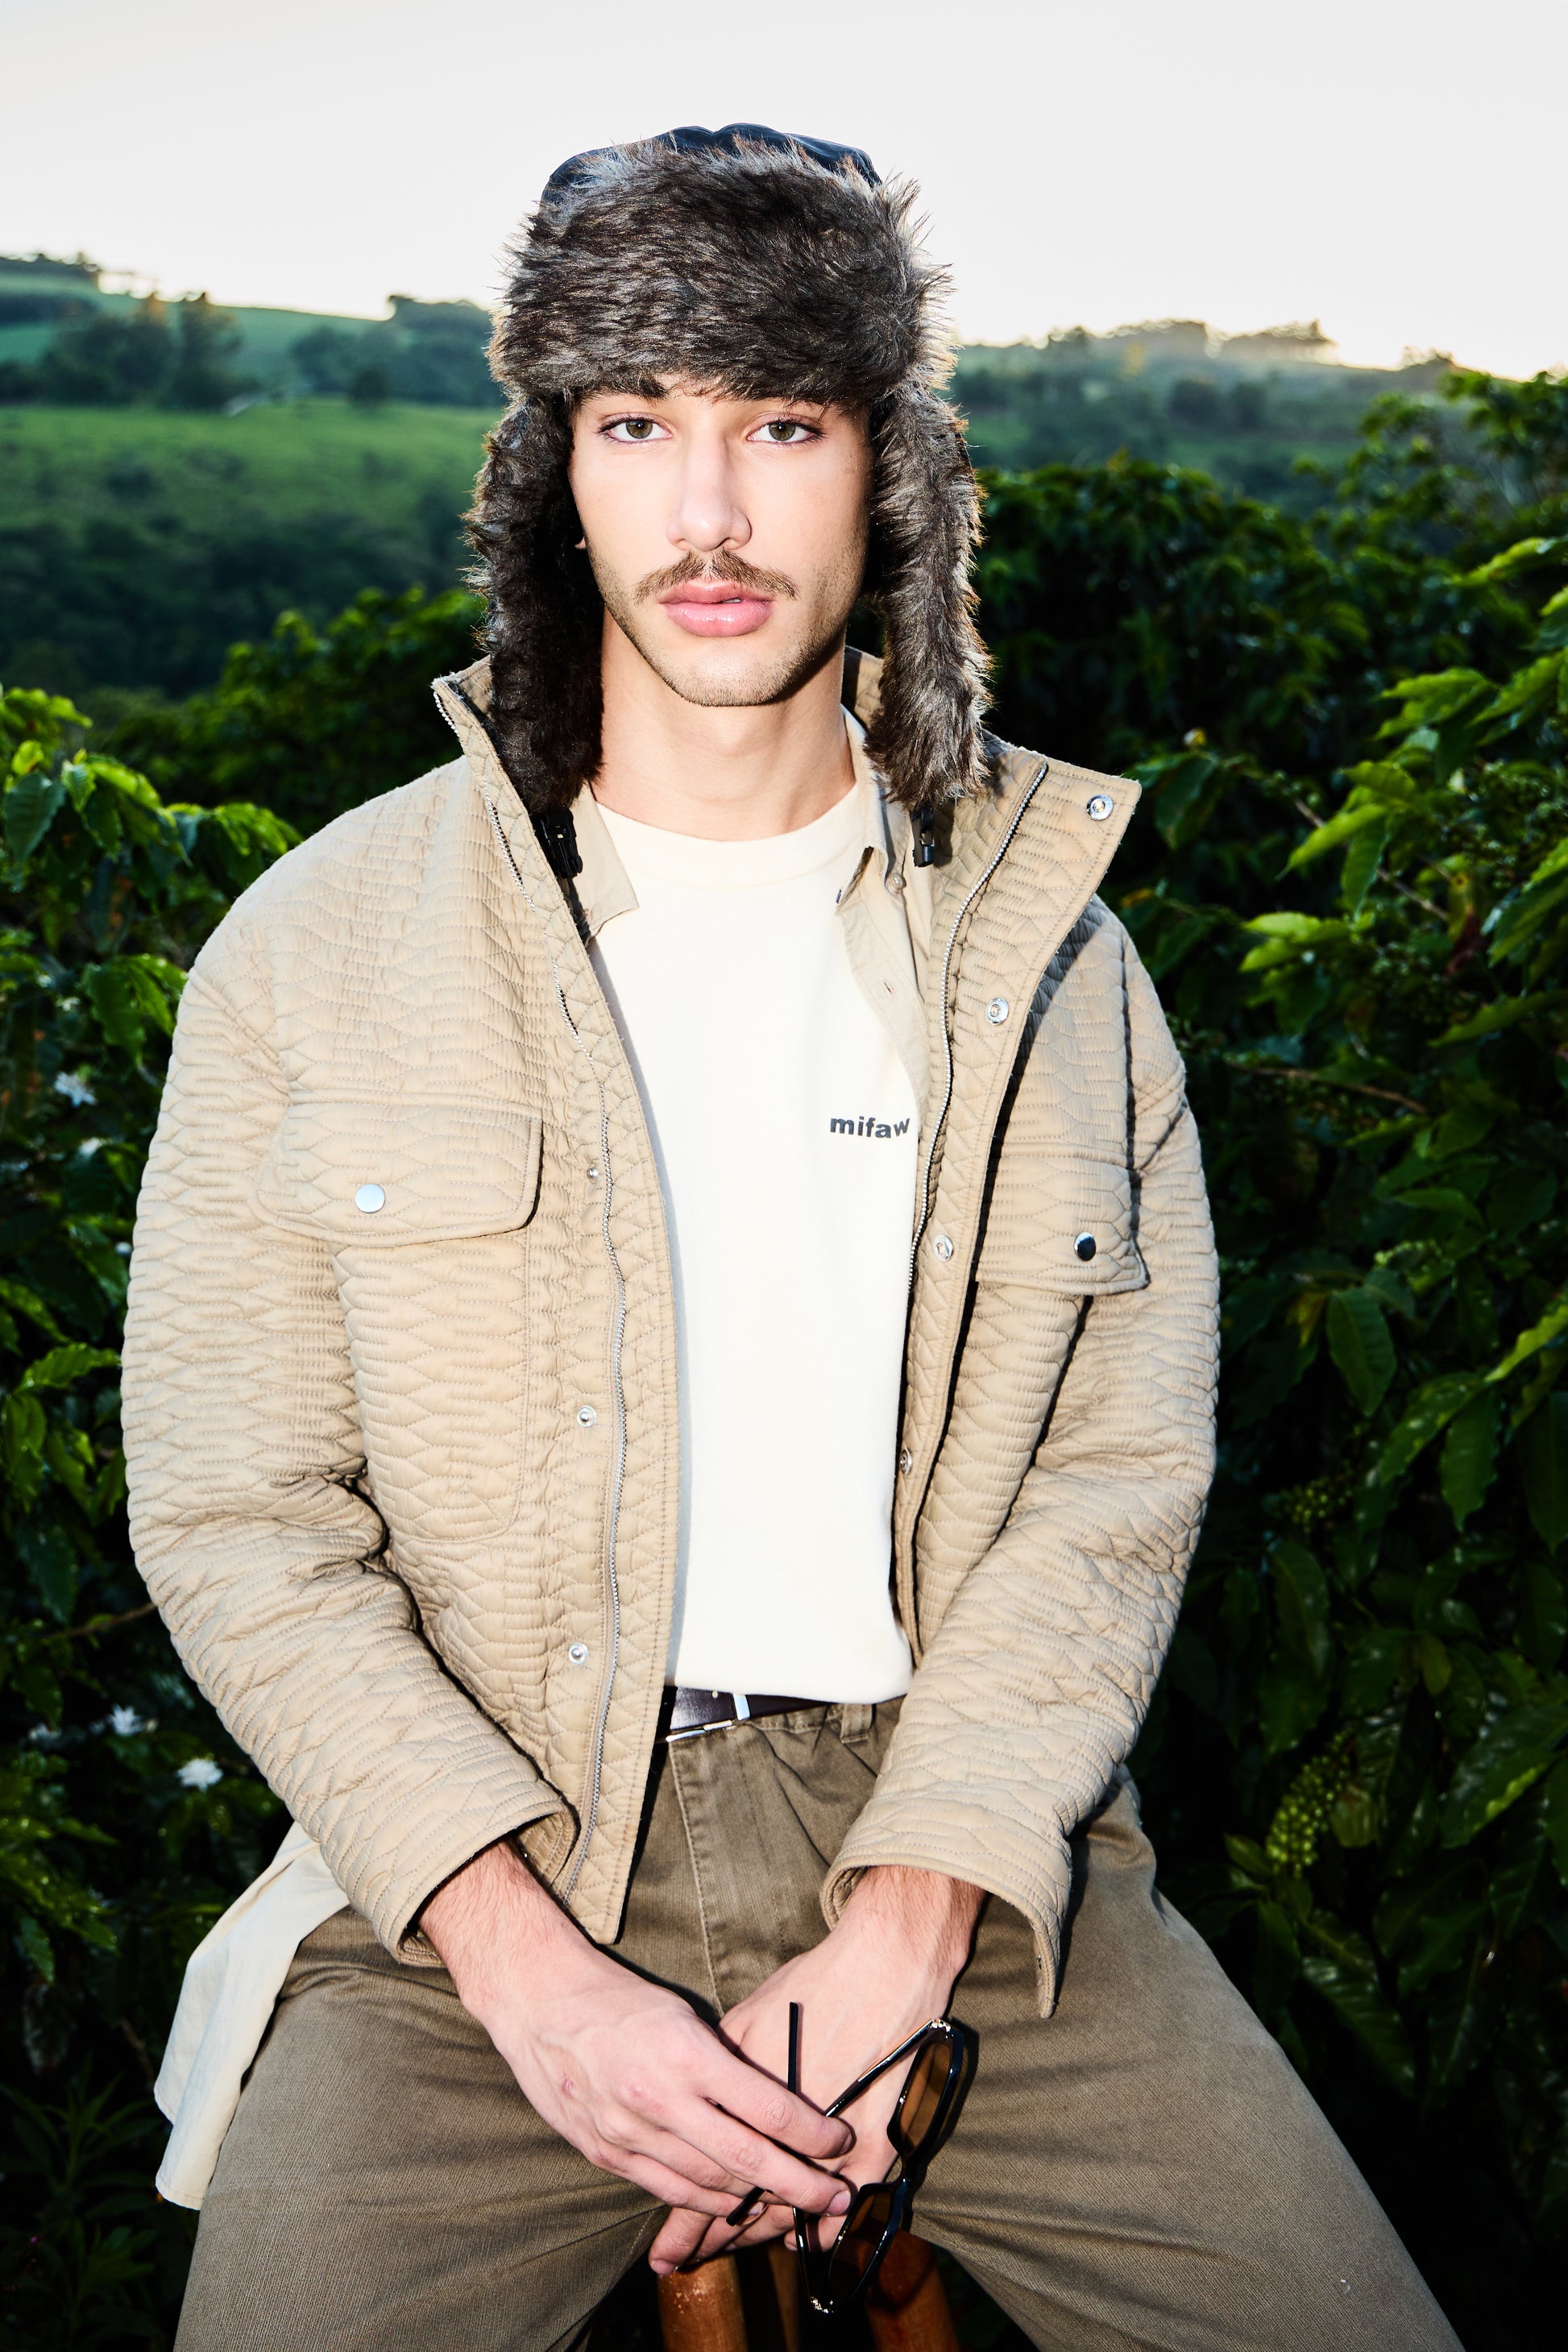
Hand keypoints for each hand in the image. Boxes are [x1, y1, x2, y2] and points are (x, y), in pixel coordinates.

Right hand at [423, 1838, 854, 2228]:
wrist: (541, 2004)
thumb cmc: (622, 2001)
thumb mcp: (684, 2015)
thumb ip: (726, 2061)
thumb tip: (777, 2100)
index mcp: (687, 2055)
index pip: (768, 2109)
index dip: (813, 2134)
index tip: (841, 2142)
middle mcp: (660, 2100)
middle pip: (747, 2160)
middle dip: (801, 2185)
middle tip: (838, 2197)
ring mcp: (631, 2134)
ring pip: (711, 2186)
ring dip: (757, 2198)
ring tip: (793, 2201)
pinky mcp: (609, 2154)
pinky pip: (670, 2191)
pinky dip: (709, 2202)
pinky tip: (736, 2200)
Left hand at [647, 1864, 982, 2270]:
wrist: (888, 1965)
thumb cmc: (814, 1985)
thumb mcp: (750, 2020)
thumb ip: (719, 2068)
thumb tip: (692, 2097)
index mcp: (741, 2097)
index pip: (707, 2172)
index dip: (685, 2215)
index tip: (666, 2245)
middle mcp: (785, 2133)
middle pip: (743, 2200)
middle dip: (710, 2235)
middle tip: (682, 2261)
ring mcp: (836, 2147)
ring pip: (791, 2212)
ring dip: (764, 2234)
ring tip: (735, 2252)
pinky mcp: (879, 2147)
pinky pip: (846, 2209)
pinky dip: (823, 2228)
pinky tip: (804, 2238)